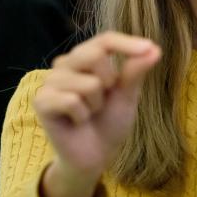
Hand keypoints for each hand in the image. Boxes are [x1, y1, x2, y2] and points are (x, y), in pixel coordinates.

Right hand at [33, 32, 160, 196]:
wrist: (94, 157)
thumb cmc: (109, 123)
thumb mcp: (127, 96)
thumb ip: (135, 72)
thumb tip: (155, 49)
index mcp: (85, 57)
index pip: (105, 39)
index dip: (127, 43)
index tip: (150, 48)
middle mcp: (65, 63)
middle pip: (94, 54)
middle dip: (109, 82)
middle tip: (103, 101)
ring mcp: (50, 81)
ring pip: (88, 84)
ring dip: (96, 105)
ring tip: (88, 113)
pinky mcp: (41, 100)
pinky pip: (72, 101)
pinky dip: (82, 116)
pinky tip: (76, 122)